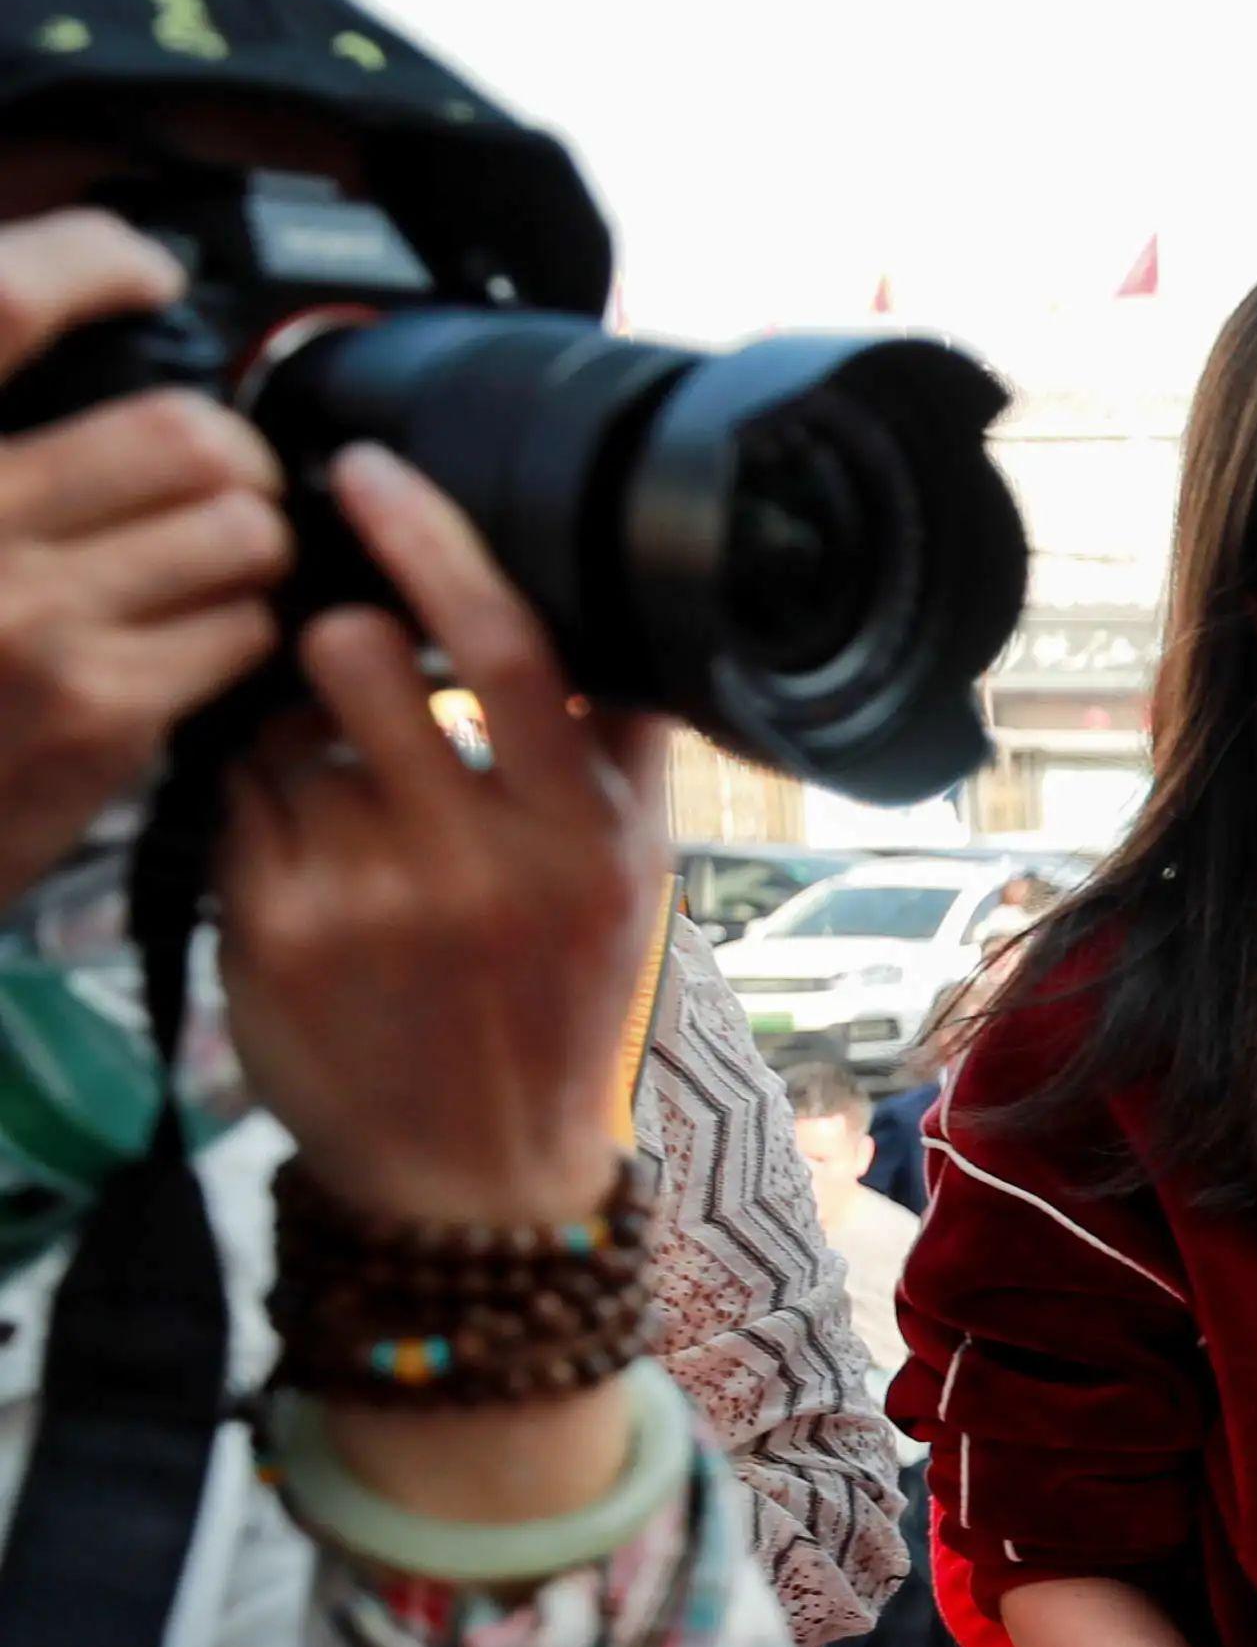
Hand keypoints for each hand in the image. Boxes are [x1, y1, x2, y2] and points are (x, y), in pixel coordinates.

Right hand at [0, 215, 291, 904]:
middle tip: (217, 482)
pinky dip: (244, 632)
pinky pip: (245, 630)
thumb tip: (87, 321)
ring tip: (211, 569)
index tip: (143, 273)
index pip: (5, 298)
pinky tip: (197, 646)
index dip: (93, 260)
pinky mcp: (99, 706)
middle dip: (230, 455)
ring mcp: (29, 616)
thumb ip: (15, 438)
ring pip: (240, 529)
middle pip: (183, 431)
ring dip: (251, 547)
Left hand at [217, 447, 664, 1231]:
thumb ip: (618, 752)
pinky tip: (302, 847)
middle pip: (363, 660)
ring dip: (294, 723)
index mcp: (585, 836)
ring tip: (332, 774)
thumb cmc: (554, 1006)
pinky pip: (236, 795)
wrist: (474, 1176)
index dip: (433, 542)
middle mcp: (480, 861)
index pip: (512, 647)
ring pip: (283, 723)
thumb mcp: (630, 883)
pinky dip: (259, 798)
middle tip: (347, 655)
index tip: (371, 470)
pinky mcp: (271, 928)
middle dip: (338, 634)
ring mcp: (366, 896)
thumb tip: (621, 603)